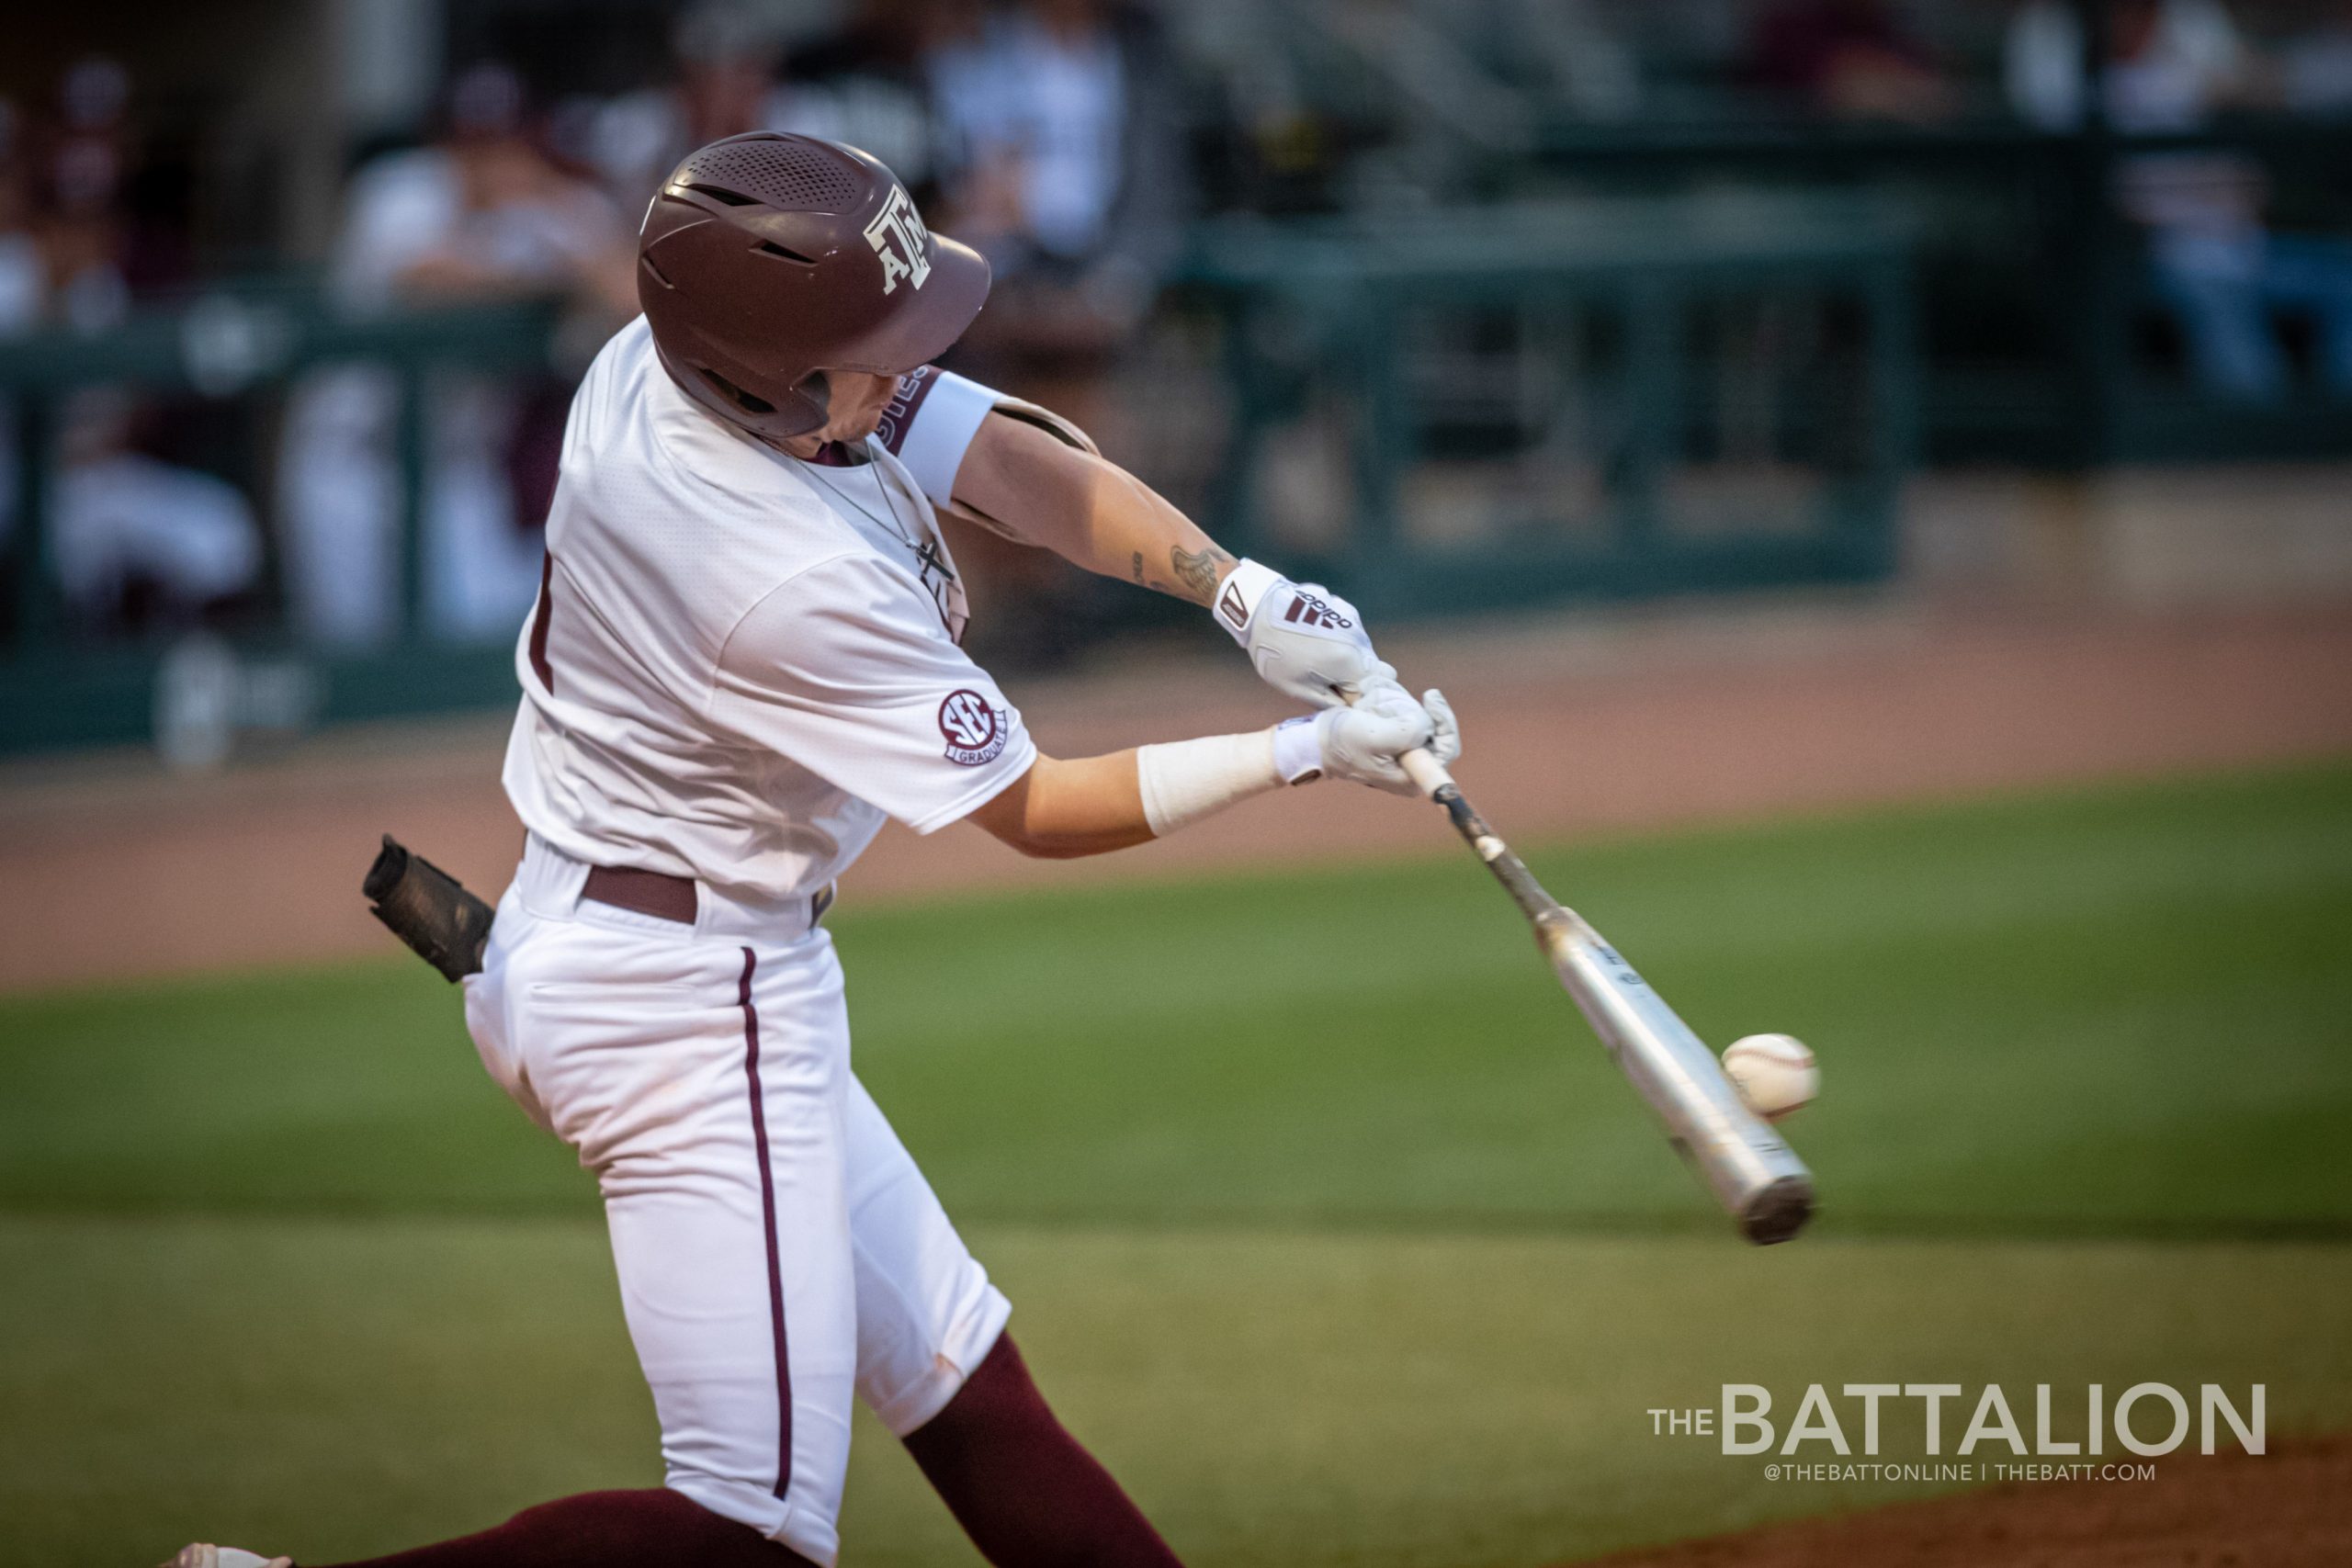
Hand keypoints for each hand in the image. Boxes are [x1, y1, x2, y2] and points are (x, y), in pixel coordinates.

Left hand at [1215, 560, 1386, 708]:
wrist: (1257, 608)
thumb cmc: (1276, 654)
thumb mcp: (1299, 688)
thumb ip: (1331, 701)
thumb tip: (1350, 710)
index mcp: (1350, 662)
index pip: (1374, 690)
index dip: (1359, 699)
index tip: (1341, 700)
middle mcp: (1358, 638)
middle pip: (1370, 668)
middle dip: (1353, 678)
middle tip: (1324, 680)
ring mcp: (1351, 619)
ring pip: (1358, 648)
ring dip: (1344, 657)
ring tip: (1313, 655)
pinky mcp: (1341, 606)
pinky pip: (1347, 630)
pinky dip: (1336, 638)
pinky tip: (1311, 635)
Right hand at [1306, 680, 1460, 796]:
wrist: (1316, 742)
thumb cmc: (1342, 742)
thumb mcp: (1374, 735)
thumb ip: (1406, 732)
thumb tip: (1427, 724)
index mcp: (1411, 778)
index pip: (1446, 748)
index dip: (1445, 721)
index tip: (1430, 696)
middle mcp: (1412, 772)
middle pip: (1436, 735)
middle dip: (1422, 712)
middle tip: (1408, 697)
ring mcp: (1404, 759)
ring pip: (1423, 725)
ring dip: (1407, 708)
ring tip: (1383, 704)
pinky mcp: (1395, 746)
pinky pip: (1408, 722)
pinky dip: (1398, 709)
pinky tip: (1379, 706)